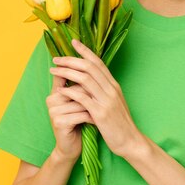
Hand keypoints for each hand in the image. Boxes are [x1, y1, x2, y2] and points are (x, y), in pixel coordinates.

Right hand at [46, 60, 92, 162]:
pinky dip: (91, 118)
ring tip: (99, 113)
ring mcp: (54, 111)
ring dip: (93, 107)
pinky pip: (81, 114)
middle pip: (77, 87)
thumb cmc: (79, 122)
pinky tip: (96, 122)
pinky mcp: (59, 122)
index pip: (65, 74)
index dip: (74, 65)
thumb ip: (80, 87)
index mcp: (56, 92)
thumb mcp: (79, 103)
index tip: (85, 56)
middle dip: (91, 94)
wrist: (71, 148)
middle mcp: (52, 99)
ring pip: (81, 101)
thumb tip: (91, 66)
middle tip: (102, 99)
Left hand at [49, 39, 143, 157]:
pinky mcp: (100, 114)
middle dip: (71, 60)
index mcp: (114, 85)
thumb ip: (104, 91)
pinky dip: (70, 91)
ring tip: (53, 71)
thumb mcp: (114, 103)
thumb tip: (92, 81)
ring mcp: (106, 101)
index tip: (73, 42)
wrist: (130, 141)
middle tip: (56, 59)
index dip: (85, 51)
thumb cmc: (120, 124)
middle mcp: (111, 89)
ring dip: (67, 72)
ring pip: (85, 79)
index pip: (98, 62)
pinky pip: (82, 98)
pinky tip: (60, 90)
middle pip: (89, 67)